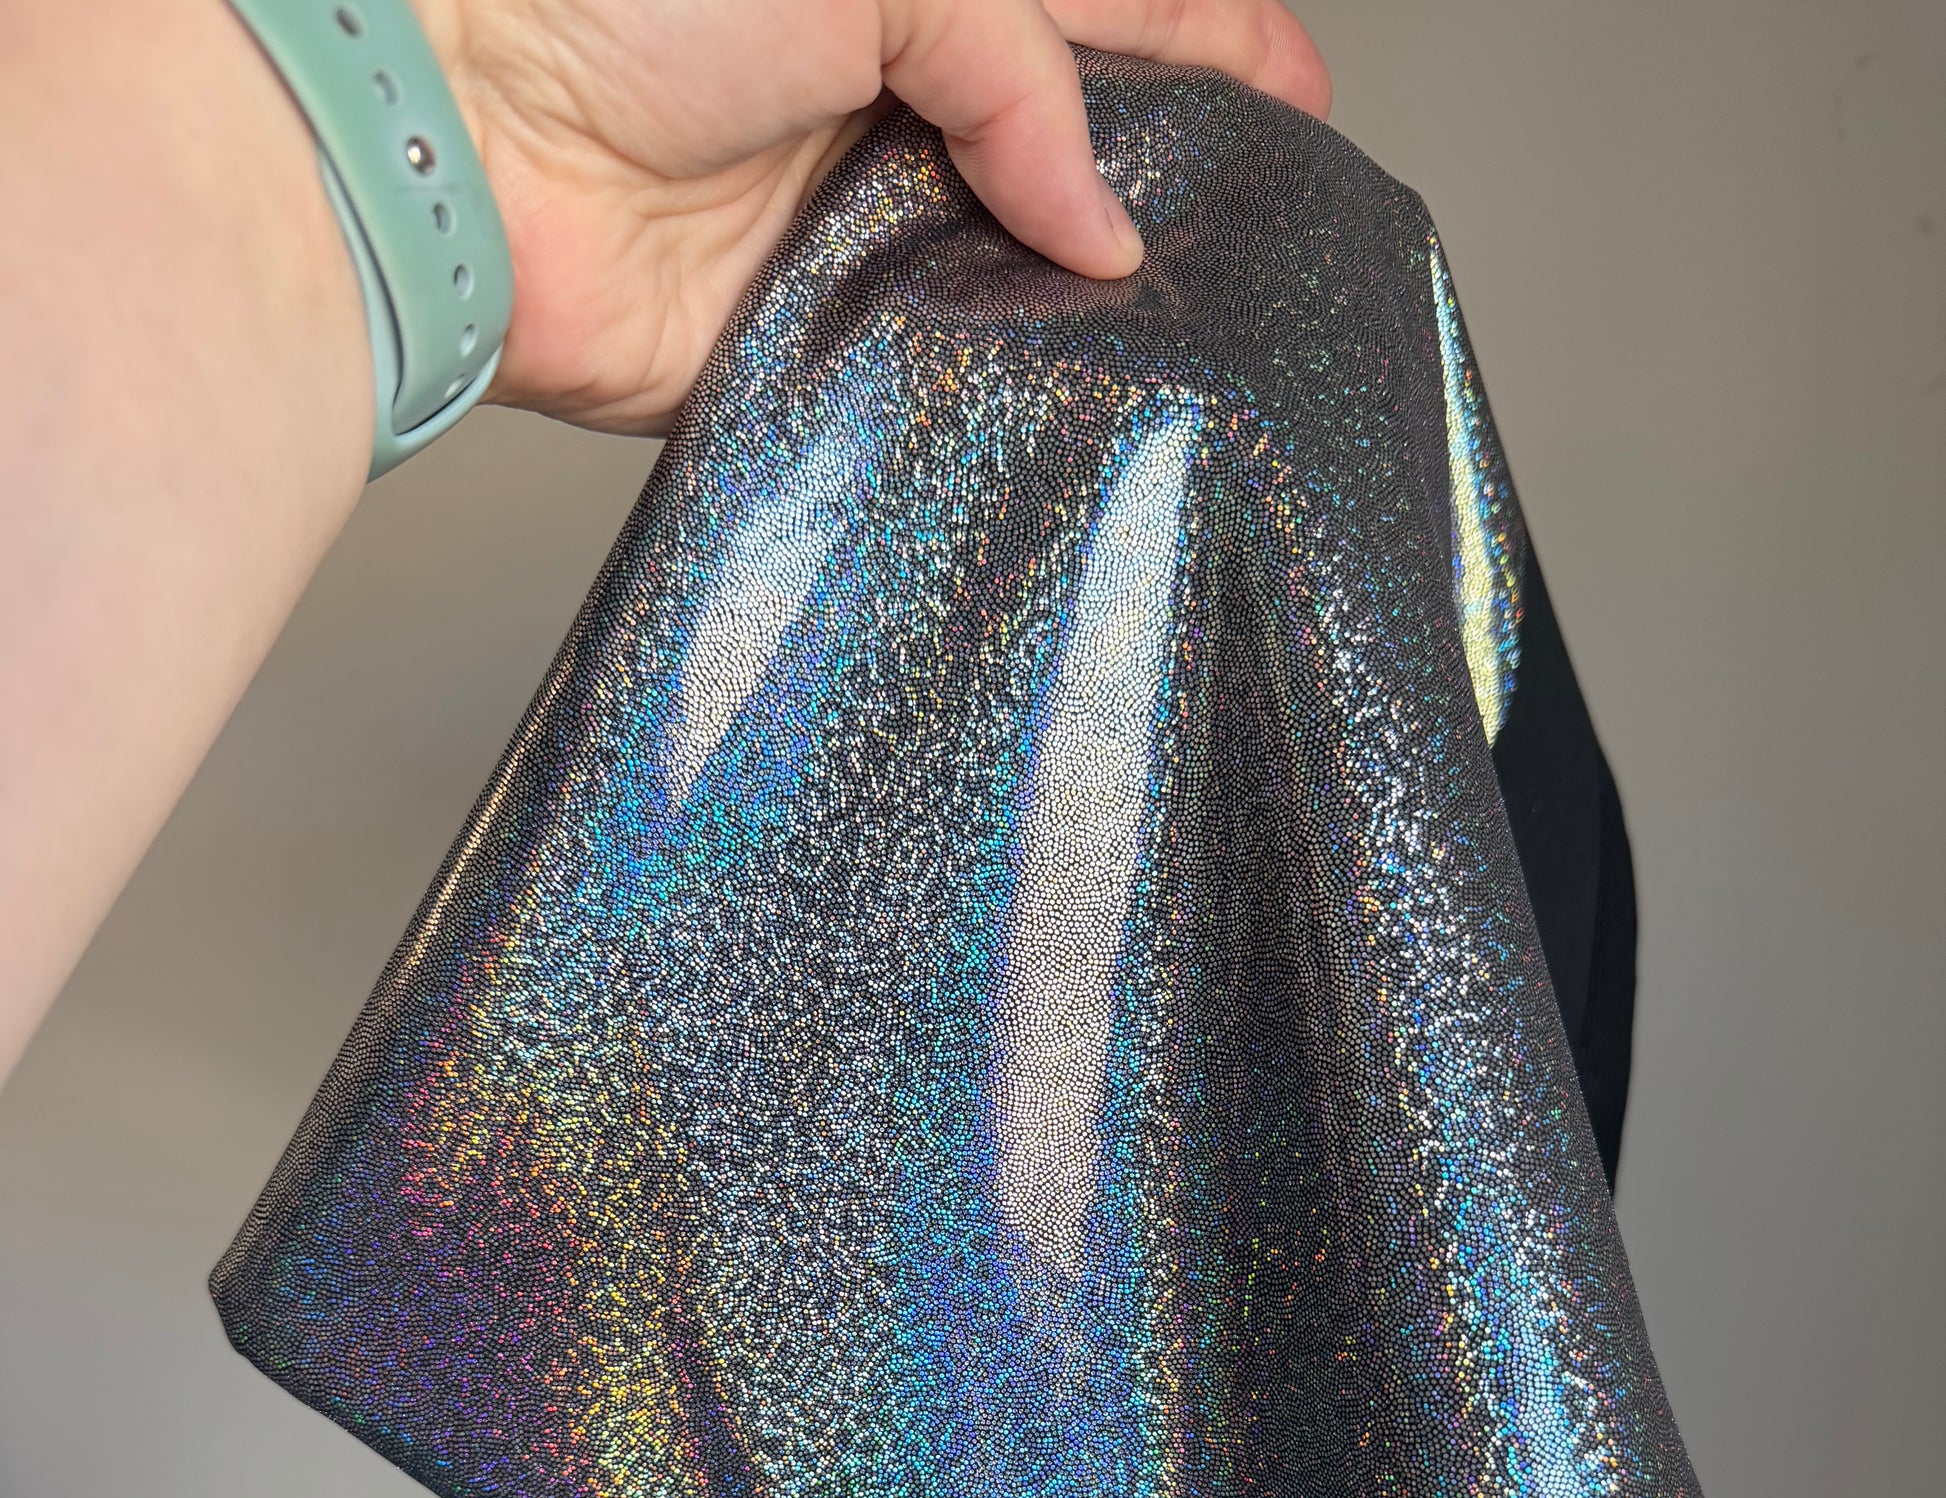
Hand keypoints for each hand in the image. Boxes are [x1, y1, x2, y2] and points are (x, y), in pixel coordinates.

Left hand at [412, 0, 1330, 434]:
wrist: (463, 137)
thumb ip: (1019, 67)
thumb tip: (1103, 218)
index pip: (1101, 3)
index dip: (1211, 41)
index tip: (1300, 101)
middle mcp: (894, 92)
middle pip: (1077, 136)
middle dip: (1183, 169)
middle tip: (1278, 214)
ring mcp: (862, 221)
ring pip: (1024, 264)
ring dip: (1111, 292)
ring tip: (1218, 315)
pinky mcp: (820, 342)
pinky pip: (945, 369)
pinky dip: (1014, 380)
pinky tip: (1090, 389)